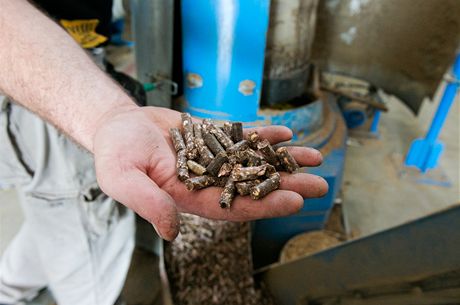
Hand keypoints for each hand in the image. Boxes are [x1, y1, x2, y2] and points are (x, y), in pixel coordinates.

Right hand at [93, 106, 327, 239]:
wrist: (118, 126)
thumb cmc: (116, 154)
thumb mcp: (124, 179)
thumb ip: (149, 203)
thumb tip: (172, 231)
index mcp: (190, 198)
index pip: (232, 205)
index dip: (263, 204)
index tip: (293, 201)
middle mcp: (208, 181)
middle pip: (253, 185)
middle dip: (286, 184)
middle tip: (319, 184)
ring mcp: (214, 158)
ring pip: (254, 160)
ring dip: (284, 159)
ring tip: (316, 157)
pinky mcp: (214, 137)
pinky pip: (243, 136)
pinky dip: (264, 134)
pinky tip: (286, 133)